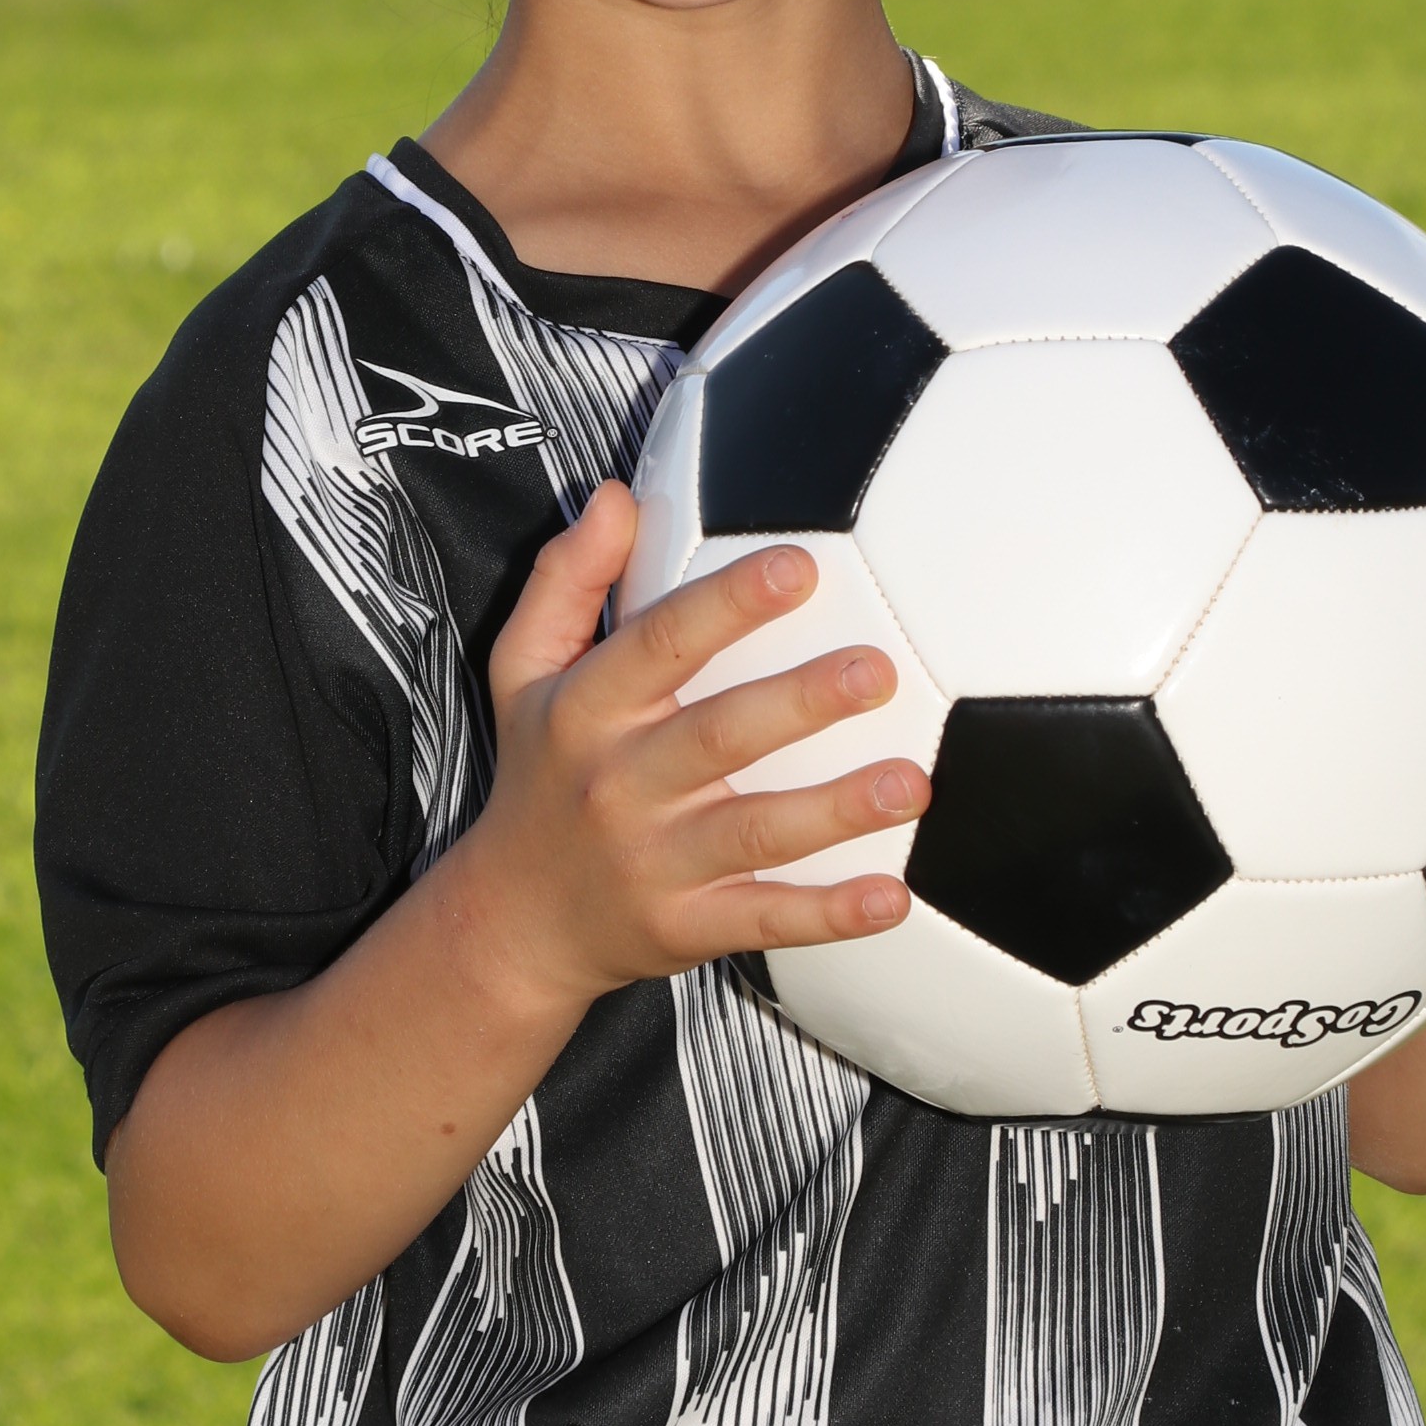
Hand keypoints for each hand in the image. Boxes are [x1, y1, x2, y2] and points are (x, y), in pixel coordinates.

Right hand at [457, 484, 921, 1014]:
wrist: (514, 921)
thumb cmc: (539, 775)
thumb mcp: (522, 671)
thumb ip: (568, 580)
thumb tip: (617, 498)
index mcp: (587, 710)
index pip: (659, 646)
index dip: (728, 605)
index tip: (798, 566)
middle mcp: (620, 784)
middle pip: (718, 737)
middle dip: (800, 703)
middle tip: (877, 670)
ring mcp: (655, 862)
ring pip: (754, 833)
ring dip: (836, 810)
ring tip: (912, 783)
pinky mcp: (685, 926)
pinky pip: (764, 920)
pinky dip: (829, 915)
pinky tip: (891, 896)